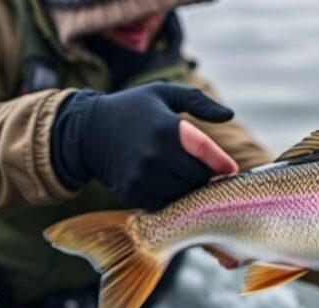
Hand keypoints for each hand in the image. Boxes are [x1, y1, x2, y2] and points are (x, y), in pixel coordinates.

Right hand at [51, 83, 238, 210]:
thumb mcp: (163, 94)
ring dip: (190, 188)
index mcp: (166, 127)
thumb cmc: (133, 109)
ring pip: (185, 193)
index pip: (204, 151)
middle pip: (198, 177)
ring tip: (183, 175)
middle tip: (199, 168)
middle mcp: (154, 154)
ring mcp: (142, 176)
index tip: (231, 169)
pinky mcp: (133, 193)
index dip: (222, 163)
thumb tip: (229, 115)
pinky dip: (173, 198)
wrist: (87, 132)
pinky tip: (168, 184)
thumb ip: (198, 101)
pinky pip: (167, 204)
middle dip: (204, 174)